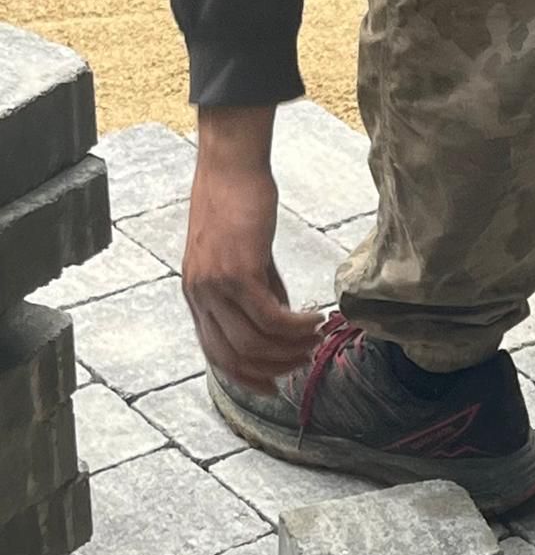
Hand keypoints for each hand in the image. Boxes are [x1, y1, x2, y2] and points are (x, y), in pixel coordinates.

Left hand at [184, 107, 323, 392]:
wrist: (229, 169)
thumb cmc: (237, 205)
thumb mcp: (246, 258)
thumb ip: (260, 290)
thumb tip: (284, 322)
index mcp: (197, 296)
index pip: (216, 355)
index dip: (247, 377)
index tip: (278, 385)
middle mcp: (200, 296)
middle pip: (235, 356)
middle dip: (275, 367)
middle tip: (307, 359)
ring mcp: (216, 286)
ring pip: (256, 341)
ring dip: (293, 346)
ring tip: (319, 336)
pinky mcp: (238, 273)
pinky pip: (272, 317)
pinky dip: (299, 326)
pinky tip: (318, 318)